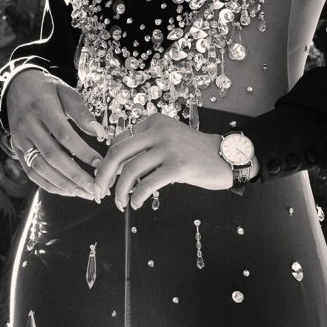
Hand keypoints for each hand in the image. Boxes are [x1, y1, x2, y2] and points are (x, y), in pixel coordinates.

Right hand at [7, 71, 104, 197]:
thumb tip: (101, 133)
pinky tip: (69, 191)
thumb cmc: (49, 90)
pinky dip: (50, 185)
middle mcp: (28, 126)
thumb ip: (82, 112)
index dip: (82, 151)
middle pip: (51, 156)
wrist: (17, 87)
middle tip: (96, 188)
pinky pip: (31, 173)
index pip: (63, 135)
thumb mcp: (66, 92)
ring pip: (40, 168)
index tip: (101, 164)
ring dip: (64, 184)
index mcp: (42, 108)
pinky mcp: (16, 150)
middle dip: (75, 175)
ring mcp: (20, 140)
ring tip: (85, 193)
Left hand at [90, 113, 232, 206]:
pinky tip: (137, 204)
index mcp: (154, 122)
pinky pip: (148, 184)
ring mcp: (169, 148)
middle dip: (103, 175)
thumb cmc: (196, 153)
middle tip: (99, 192)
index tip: (103, 178)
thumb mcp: (169, 141)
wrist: (227, 157)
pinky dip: (138, 197)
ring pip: (130, 170)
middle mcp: (159, 131)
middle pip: (117, 152)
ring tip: (119, 203)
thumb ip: (146, 148)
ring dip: (119, 190)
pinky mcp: (178, 166)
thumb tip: (116, 169)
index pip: (119, 140)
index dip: (106, 161)